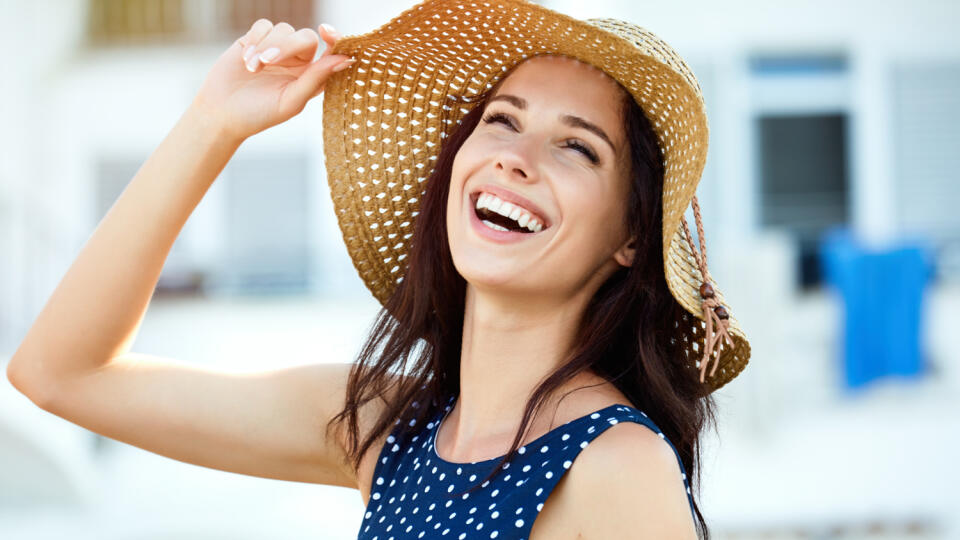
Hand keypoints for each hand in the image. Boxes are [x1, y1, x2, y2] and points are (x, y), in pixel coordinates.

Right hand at [190, 20, 353, 142]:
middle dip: (287, 46)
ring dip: (266, 47)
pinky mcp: (255, 40)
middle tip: (267, 62)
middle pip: (306, 37)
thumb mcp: (290, 101)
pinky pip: (264, 25)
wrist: (221, 113)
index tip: (327, 31)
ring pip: (284, 29)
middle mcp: (298, 60)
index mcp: (312, 76)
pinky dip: (255, 39)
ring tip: (252, 68)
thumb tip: (344, 60)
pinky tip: (246, 59)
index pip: (331, 52)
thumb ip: (316, 79)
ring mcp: (276, 49)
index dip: (335, 39)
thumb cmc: (259, 114)